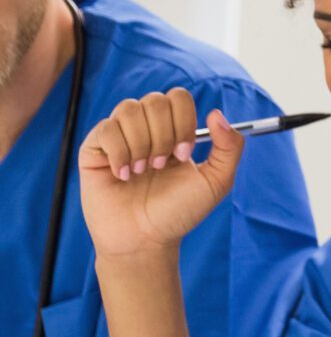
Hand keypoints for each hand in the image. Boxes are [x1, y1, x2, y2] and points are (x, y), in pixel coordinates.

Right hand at [78, 90, 240, 258]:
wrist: (145, 238)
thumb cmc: (179, 211)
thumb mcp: (216, 181)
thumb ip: (229, 147)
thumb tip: (216, 113)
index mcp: (174, 130)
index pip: (178, 97)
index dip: (184, 122)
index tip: (184, 156)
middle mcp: (146, 128)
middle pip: (156, 100)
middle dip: (164, 135)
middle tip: (161, 166)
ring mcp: (119, 136)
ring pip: (129, 109)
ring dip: (141, 144)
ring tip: (142, 172)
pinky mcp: (94, 149)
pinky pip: (106, 129)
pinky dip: (119, 153)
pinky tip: (123, 175)